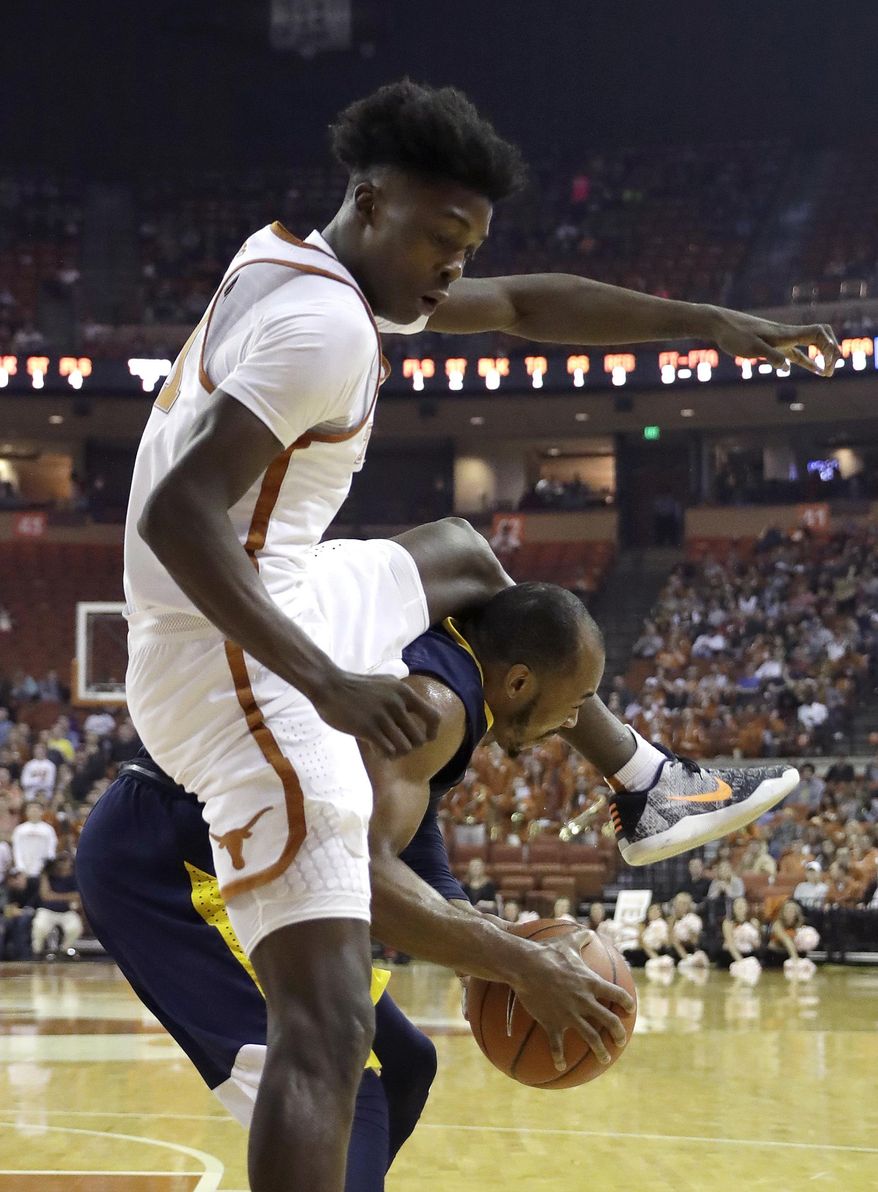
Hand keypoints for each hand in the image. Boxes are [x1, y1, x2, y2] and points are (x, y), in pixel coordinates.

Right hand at [311, 669, 439, 758]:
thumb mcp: (385, 682)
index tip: (426, 739)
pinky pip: (388, 751)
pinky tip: (375, 748)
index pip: (433, 716)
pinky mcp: (368, 729)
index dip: (432, 732)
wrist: (329, 686)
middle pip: (419, 739)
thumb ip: (401, 695)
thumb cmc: (356, 686)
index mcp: (403, 692)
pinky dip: (384, 754)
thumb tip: (416, 711)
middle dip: (411, 746)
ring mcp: (382, 717)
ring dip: (396, 752)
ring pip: (404, 748)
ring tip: (386, 747)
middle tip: (398, 744)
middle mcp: (396, 704)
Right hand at [512, 929, 633, 1070]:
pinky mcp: (553, 1023)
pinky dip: (560, 1057)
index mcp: (590, 983)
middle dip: (618, 1032)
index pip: (617, 995)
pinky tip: (561, 1066)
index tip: (630, 1010)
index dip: (626, 1003)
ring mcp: (570, 1014)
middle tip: (621, 1039)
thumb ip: (581, 939)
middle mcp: (584, 1001)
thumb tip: (589, 932)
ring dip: (600, 1050)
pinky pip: (558, 1045)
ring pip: (591, 1037)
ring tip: (605, 1059)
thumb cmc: (546, 952)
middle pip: (609, 1021)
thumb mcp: (567, 942)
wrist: (526, 966)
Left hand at [704, 306, 840, 375]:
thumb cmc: (734, 334)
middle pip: (819, 338)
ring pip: (807, 347)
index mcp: (786, 334)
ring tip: (827, 372)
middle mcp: (787, 335)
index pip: (819, 334)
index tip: (829, 364)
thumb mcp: (752, 348)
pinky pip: (793, 353)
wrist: (720, 324)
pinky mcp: (771, 345)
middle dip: (830, 352)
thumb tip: (787, 367)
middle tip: (830, 371)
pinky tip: (806, 369)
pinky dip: (804, 361)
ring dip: (819, 357)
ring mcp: (780, 340)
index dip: (830, 346)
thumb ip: (770, 356)